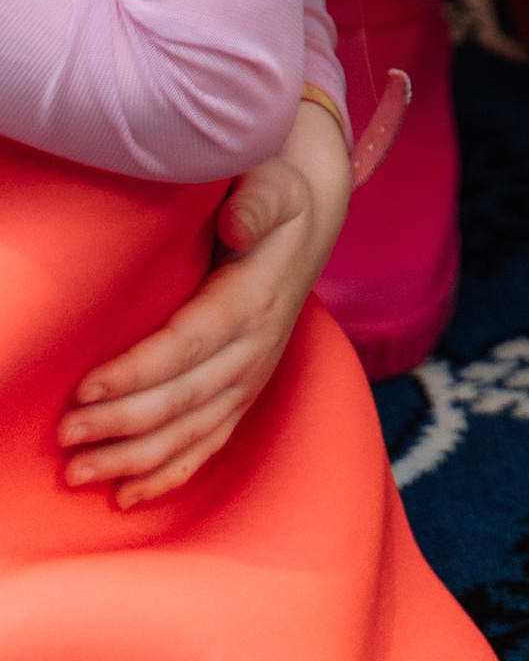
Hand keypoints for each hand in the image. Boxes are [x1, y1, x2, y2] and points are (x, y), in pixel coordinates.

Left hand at [59, 98, 349, 503]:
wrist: (308, 227)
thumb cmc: (275, 200)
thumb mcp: (275, 185)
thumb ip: (258, 200)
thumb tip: (236, 223)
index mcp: (254, 297)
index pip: (188, 344)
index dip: (137, 372)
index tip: (84, 387)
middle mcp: (255, 347)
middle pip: (183, 398)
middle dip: (121, 423)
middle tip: (65, 436)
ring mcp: (252, 377)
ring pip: (191, 431)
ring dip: (134, 459)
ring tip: (80, 473)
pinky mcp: (245, 394)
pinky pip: (209, 444)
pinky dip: (169, 475)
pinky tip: (127, 497)